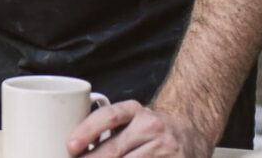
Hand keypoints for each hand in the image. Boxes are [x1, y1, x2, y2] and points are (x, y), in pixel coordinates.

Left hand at [67, 100, 209, 156]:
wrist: (191, 129)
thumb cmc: (150, 128)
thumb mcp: (131, 119)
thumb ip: (107, 129)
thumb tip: (75, 148)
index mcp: (135, 110)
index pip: (109, 117)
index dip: (87, 131)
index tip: (70, 145)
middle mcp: (150, 126)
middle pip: (114, 149)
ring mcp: (164, 147)